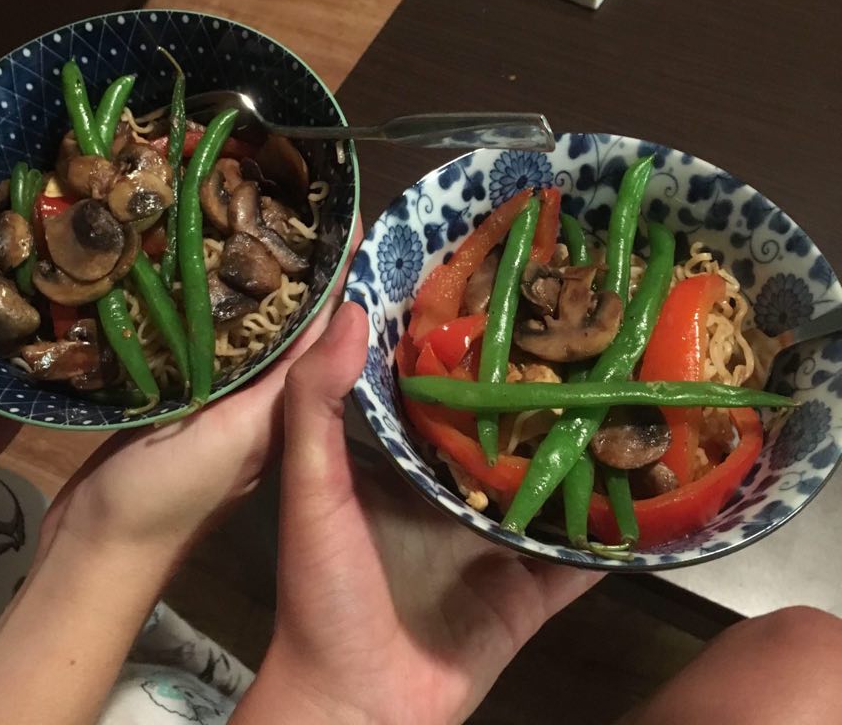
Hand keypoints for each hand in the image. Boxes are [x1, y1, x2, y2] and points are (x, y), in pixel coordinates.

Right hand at [43, 222, 363, 565]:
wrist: (97, 548)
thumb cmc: (172, 495)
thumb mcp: (244, 433)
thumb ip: (297, 382)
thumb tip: (353, 309)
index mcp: (289, 401)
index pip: (324, 322)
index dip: (336, 269)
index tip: (343, 209)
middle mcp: (262, 394)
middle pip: (287, 317)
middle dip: (293, 262)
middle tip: (287, 195)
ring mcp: (219, 396)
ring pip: (244, 324)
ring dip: (248, 277)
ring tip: (243, 213)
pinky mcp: (178, 397)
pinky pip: (202, 340)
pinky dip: (204, 305)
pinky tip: (190, 268)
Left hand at [236, 302, 602, 724]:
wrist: (357, 706)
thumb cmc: (325, 592)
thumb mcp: (311, 489)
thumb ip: (317, 403)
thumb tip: (350, 310)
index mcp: (403, 462)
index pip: (441, 388)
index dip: (466, 345)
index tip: (506, 289)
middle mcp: (451, 494)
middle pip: (507, 434)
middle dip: (542, 395)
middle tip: (596, 337)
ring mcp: (495, 543)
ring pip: (552, 489)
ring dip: (589, 457)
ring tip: (640, 400)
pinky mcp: (529, 593)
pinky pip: (580, 559)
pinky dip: (615, 535)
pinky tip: (660, 496)